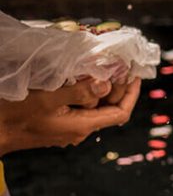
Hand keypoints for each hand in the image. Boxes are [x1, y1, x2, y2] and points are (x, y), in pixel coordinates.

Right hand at [0, 77, 141, 155]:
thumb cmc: (15, 115)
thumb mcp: (47, 99)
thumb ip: (79, 91)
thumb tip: (106, 85)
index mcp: (82, 126)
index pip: (120, 113)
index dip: (131, 94)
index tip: (135, 75)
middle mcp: (79, 130)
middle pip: (108, 108)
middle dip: (117, 87)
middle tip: (120, 64)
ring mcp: (67, 128)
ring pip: (93, 106)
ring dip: (100, 87)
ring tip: (102, 66)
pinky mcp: (56, 123)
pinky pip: (78, 107)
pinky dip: (84, 92)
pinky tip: (80, 77)